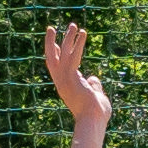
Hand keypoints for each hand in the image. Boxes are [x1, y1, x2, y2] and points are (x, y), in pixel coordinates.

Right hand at [43, 19, 106, 147]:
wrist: (93, 122)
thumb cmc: (96, 114)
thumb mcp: (95, 97)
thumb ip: (93, 86)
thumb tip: (92, 78)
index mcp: (66, 88)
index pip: (57, 68)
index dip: (56, 54)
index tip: (57, 44)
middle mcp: (61, 82)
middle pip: (51, 58)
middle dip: (51, 43)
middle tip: (51, 28)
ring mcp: (64, 80)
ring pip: (62, 54)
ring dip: (67, 38)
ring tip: (73, 25)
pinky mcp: (71, 77)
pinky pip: (74, 56)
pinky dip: (78, 44)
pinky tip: (83, 33)